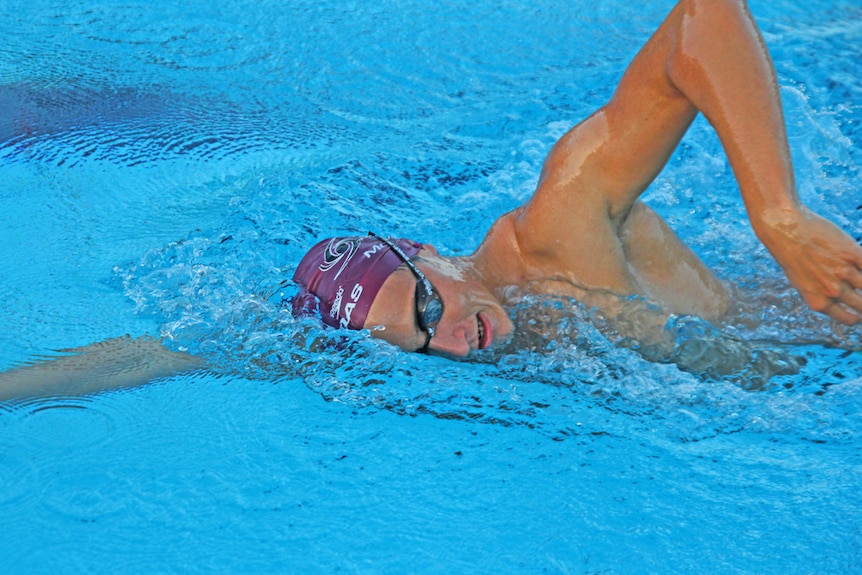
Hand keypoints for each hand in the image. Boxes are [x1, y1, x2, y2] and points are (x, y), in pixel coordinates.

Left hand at [755, 207, 861, 324]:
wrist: (785, 229)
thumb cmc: (790, 255)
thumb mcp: (801, 281)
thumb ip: (819, 293)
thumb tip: (836, 299)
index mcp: (818, 302)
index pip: (849, 319)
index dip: (857, 317)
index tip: (860, 313)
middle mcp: (832, 291)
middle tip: (861, 298)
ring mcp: (844, 272)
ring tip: (858, 277)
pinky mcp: (853, 254)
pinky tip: (860, 262)